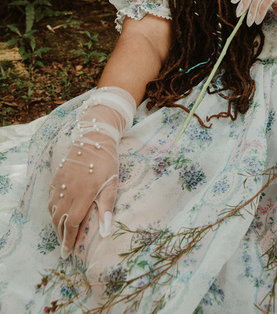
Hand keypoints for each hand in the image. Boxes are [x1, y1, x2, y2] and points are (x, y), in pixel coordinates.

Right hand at [48, 87, 135, 258]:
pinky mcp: (57, 177)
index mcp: (82, 195)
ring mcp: (60, 184)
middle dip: (61, 236)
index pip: (72, 224)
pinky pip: (50, 198)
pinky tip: (57, 214)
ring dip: (55, 225)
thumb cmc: (107, 161)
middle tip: (64, 248)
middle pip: (59, 220)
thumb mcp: (111, 184)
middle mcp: (68, 191)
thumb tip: (105, 232)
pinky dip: (52, 210)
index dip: (69, 240)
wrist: (94, 138)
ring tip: (61, 234)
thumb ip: (107, 208)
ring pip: (52, 210)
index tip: (68, 253)